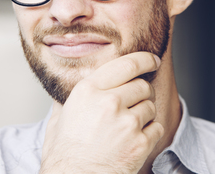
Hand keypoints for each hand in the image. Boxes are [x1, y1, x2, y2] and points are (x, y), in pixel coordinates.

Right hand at [39, 52, 163, 173]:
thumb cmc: (64, 155)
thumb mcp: (58, 120)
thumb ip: (66, 102)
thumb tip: (64, 95)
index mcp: (89, 90)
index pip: (127, 64)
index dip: (145, 60)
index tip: (152, 61)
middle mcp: (109, 102)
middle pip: (142, 85)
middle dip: (143, 92)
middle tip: (136, 101)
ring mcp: (127, 123)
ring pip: (150, 106)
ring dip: (144, 114)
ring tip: (127, 127)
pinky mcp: (140, 143)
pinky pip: (156, 128)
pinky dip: (150, 133)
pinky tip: (133, 140)